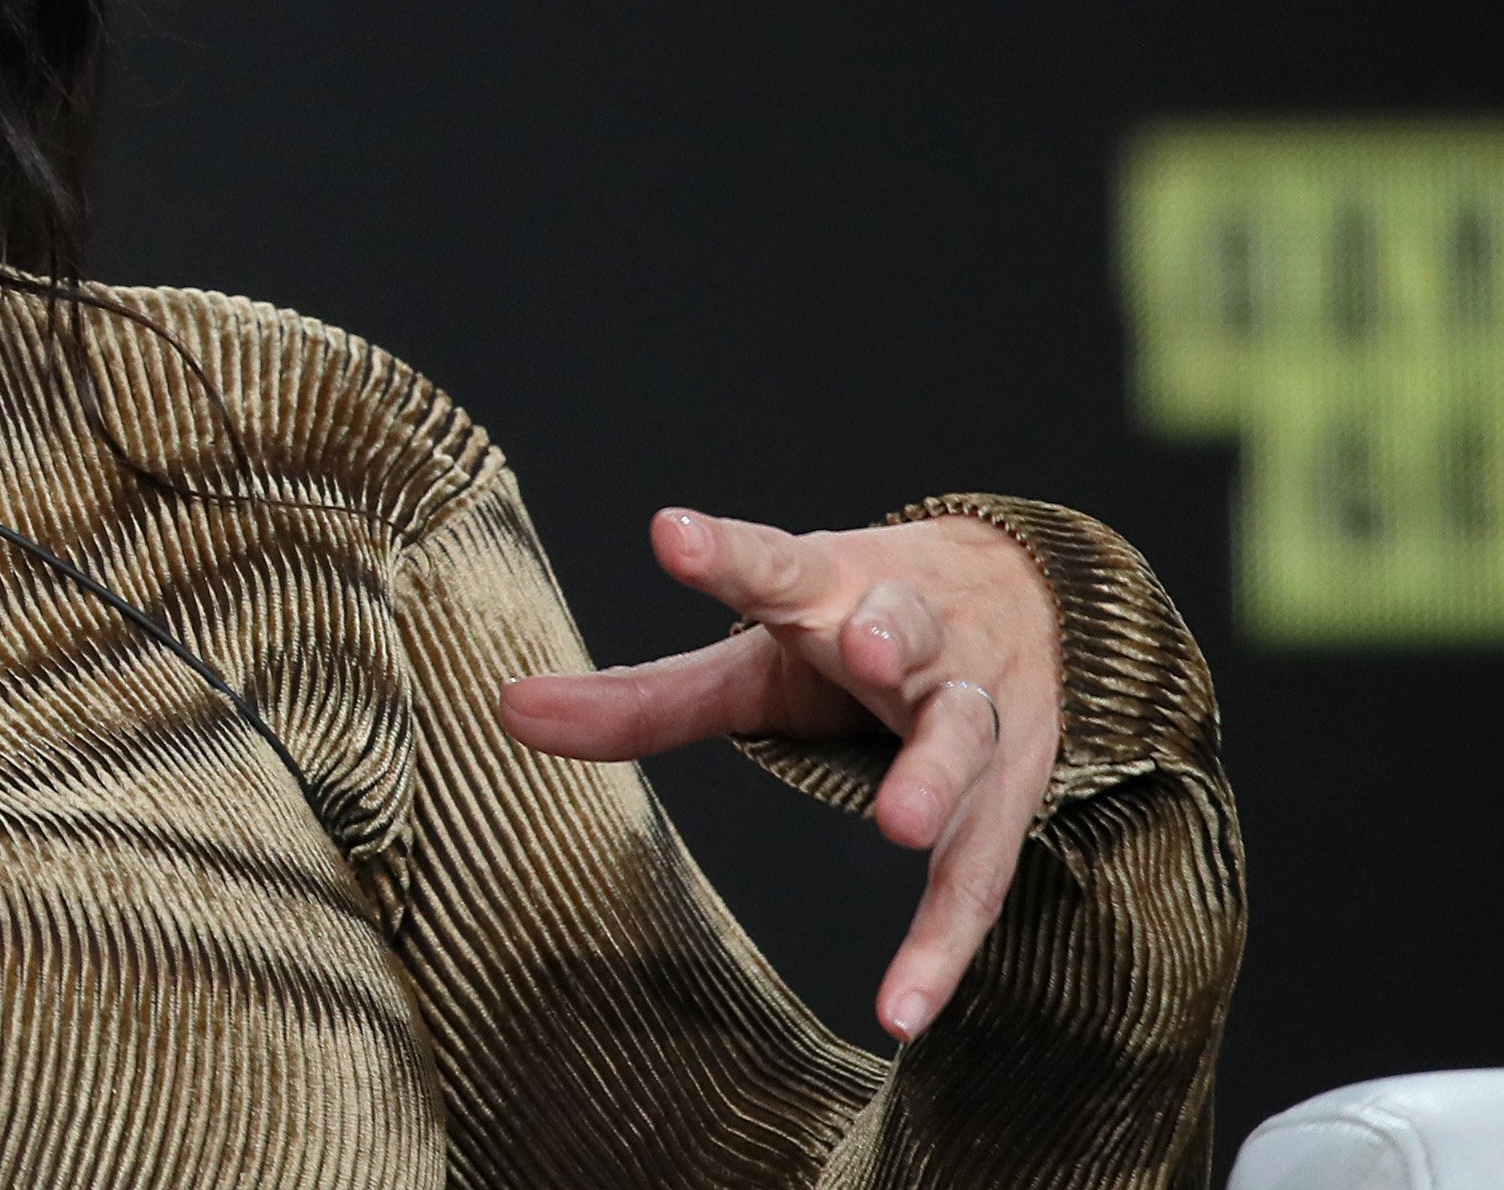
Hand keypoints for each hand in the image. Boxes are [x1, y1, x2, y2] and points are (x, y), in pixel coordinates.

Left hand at [495, 508, 1061, 1041]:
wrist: (1037, 607)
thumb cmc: (859, 631)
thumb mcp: (756, 656)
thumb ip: (644, 696)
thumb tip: (507, 709)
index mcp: (834, 587)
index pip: (776, 563)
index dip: (725, 552)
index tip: (672, 534)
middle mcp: (915, 638)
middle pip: (905, 630)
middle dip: (885, 638)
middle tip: (860, 648)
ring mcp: (974, 711)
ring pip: (963, 738)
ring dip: (937, 774)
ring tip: (902, 823)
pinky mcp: (1009, 795)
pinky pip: (981, 876)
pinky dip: (943, 945)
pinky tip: (899, 1011)